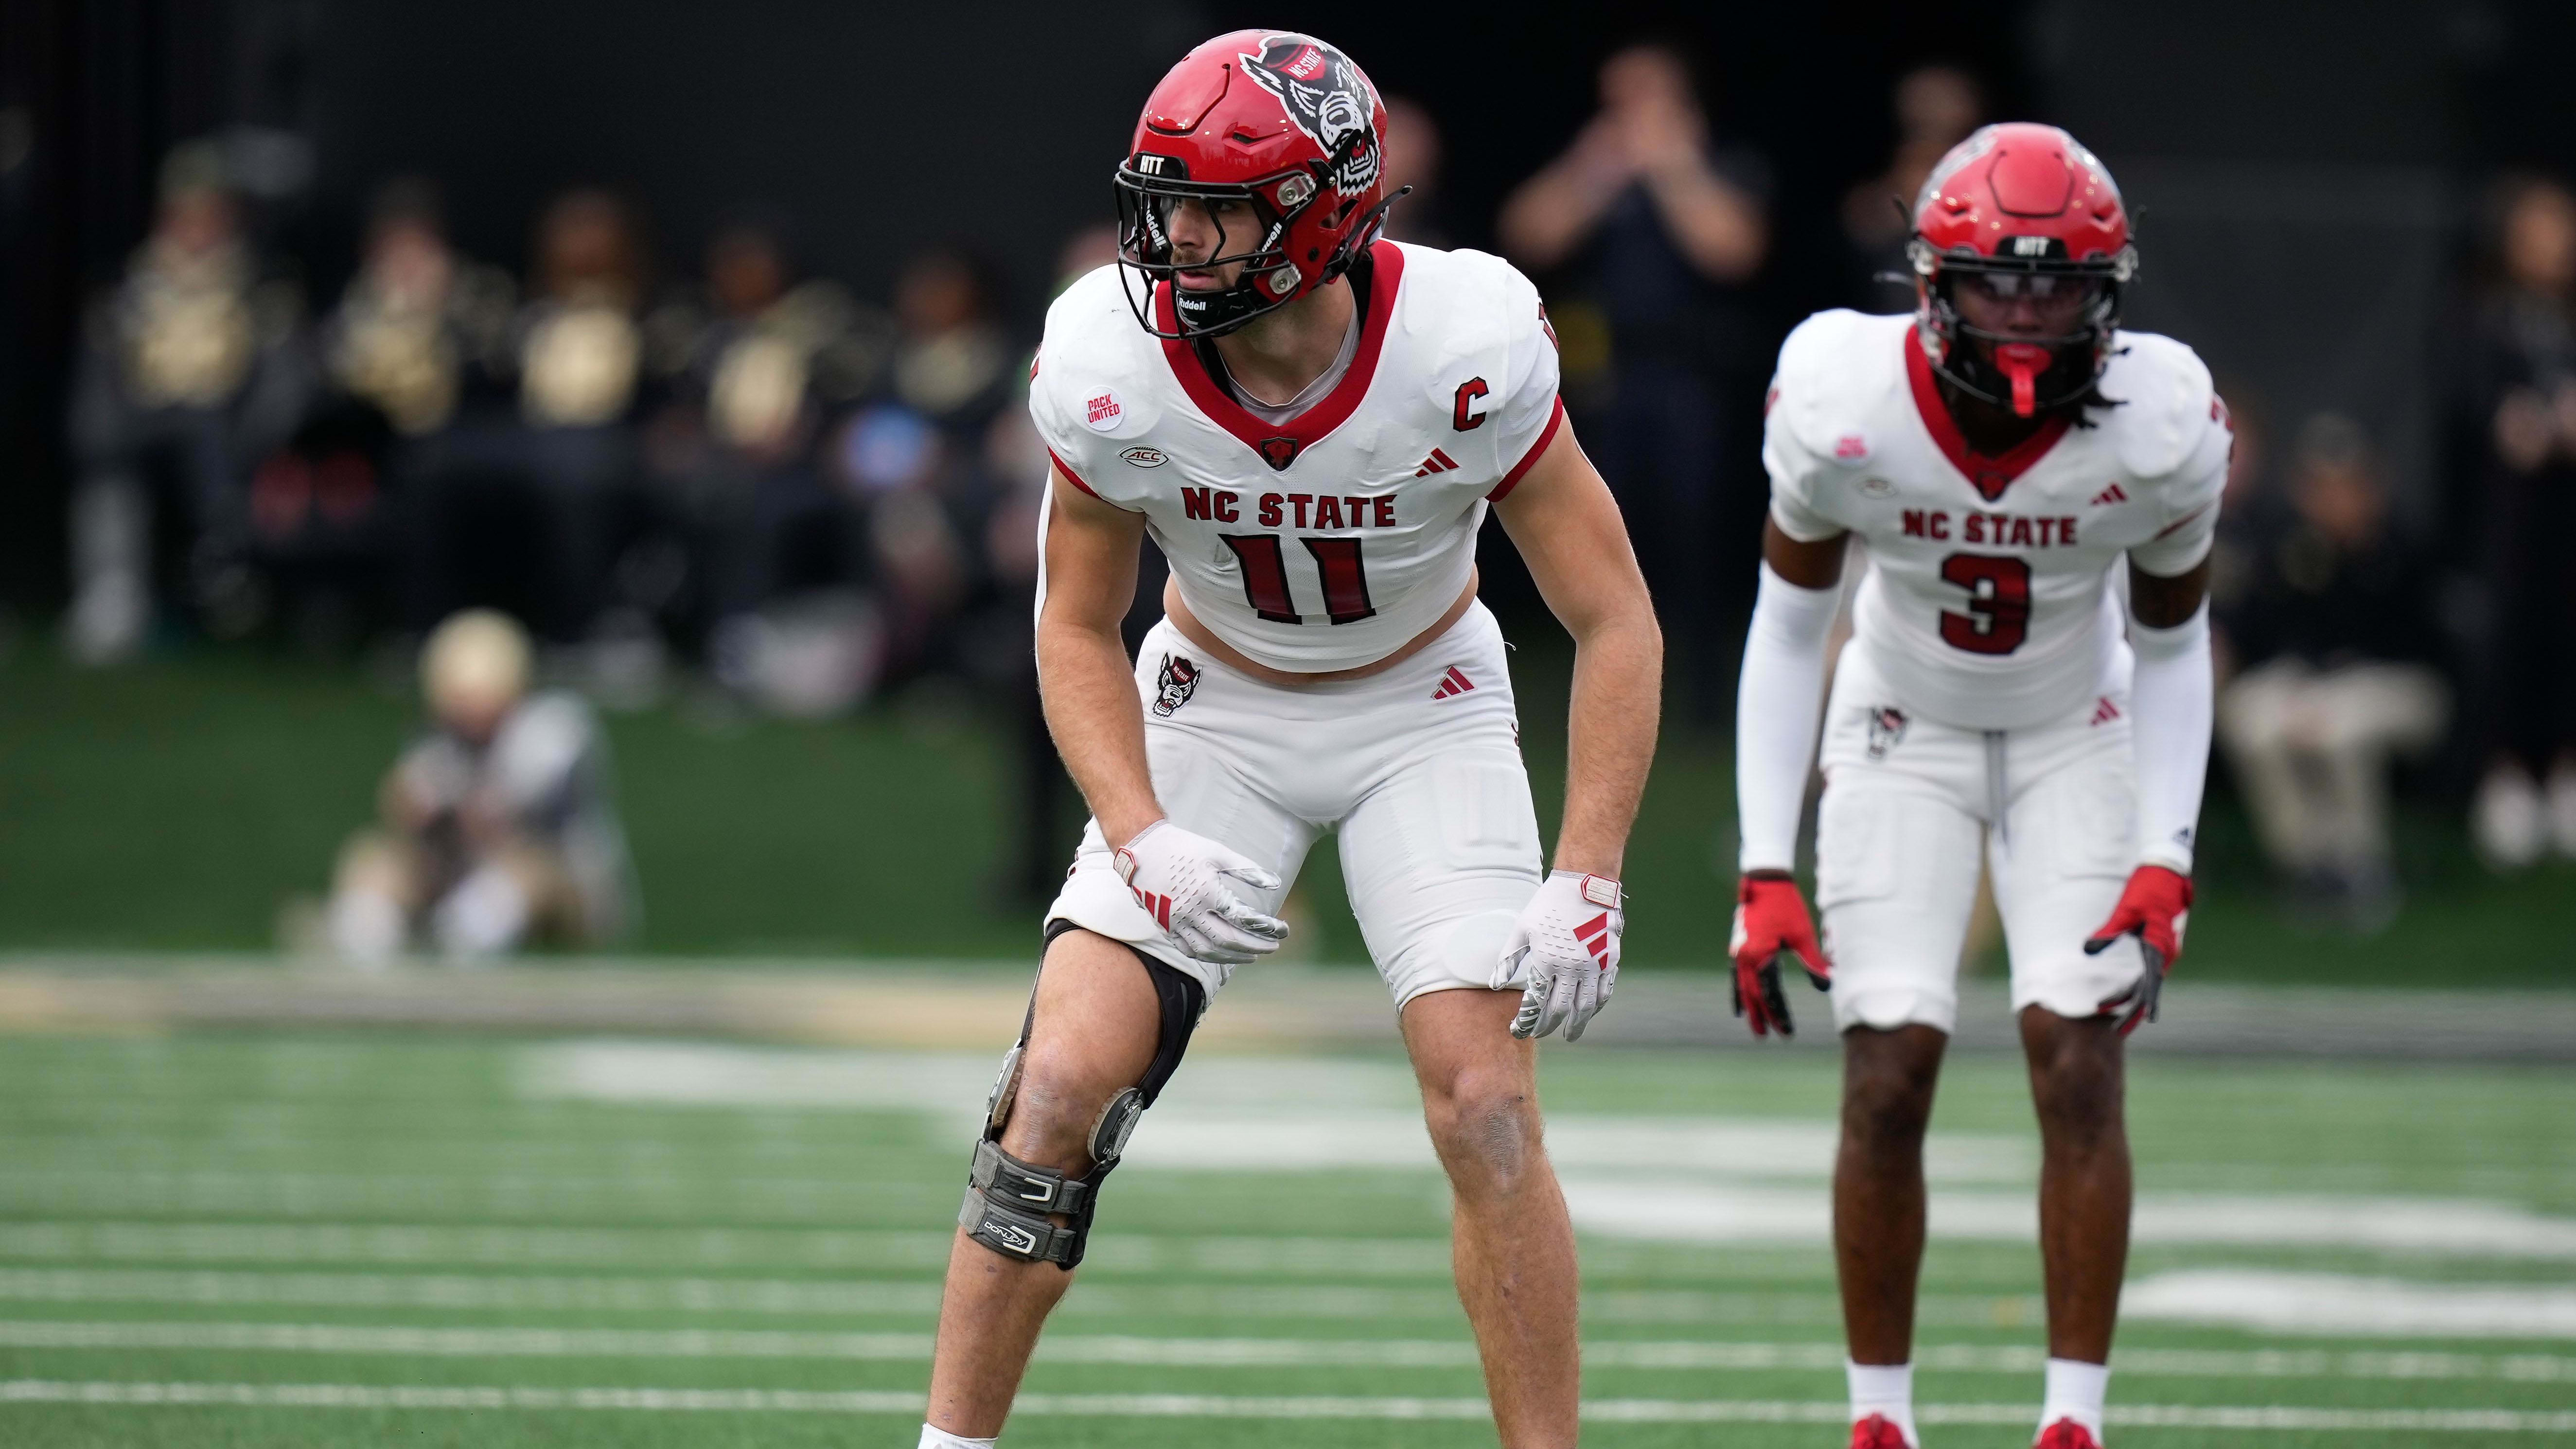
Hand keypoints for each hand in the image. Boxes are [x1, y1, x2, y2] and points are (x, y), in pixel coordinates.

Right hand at [1113, 821, 1288, 965]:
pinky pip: (1188, 950)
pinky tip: (1223, 954)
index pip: (1243, 919)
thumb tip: (1276, 884)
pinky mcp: (1165, 926)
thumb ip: (1248, 870)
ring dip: (1234, 957)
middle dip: (1255, 946)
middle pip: (1228, 940)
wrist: (1142, 849)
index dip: (1267, 927)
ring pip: (1208, 951)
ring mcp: (1175, 922)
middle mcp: (1189, 912)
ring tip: (1252, 955)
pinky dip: (1209, 956)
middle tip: (1273, 947)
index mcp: (1205, 892)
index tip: (1283, 930)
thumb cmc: (1183, 847)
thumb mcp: (1218, 853)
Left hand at [1494, 871, 1621, 1040]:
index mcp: (1546, 960)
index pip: (1535, 1002)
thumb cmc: (1549, 905)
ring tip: (1570, 1035)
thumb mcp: (1522, 929)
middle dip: (1548, 1027)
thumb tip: (1494, 985)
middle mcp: (1571, 968)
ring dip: (1577, 1025)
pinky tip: (1589, 1012)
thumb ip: (1508, 959)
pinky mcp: (1610, 960)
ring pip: (1585, 1007)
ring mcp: (1594, 966)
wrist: (1585, 884)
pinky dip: (1596, 1007)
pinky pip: (1604, 992)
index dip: (1525, 1021)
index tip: (1517, 1030)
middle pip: (1559, 1010)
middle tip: (1540, 1035)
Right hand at [1728, 871, 1829, 1037]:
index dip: (1778, 1014)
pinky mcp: (1739, 946)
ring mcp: (1738, 951)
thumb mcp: (1802, 935)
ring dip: (1748, 1007)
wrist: (1765, 880)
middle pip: (1752, 994)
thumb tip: (1827, 985)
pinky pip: (1736, 975)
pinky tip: (1739, 1004)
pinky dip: (1737, 991)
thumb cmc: (1787, 905)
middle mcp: (1744, 956)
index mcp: (1759, 955)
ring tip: (1752, 1026)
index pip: (1768, 993)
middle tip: (1766, 1036)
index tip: (1787, 1031)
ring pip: (1741, 987)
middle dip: (1761, 1015)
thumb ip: (1812, 962)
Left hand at [2084, 864, 2191, 1034]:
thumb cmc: (2147, 888)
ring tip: (2116, 1015)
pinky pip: (2150, 969)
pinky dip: (2139, 983)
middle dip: (2134, 1009)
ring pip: (2150, 980)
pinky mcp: (2160, 943)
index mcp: (2159, 947)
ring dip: (2134, 997)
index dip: (2136, 1002)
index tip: (2128, 1017)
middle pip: (2149, 988)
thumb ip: (2109, 932)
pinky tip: (2126, 992)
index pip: (2148, 983)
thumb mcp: (2126, 909)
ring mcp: (2165, 949)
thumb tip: (2087, 950)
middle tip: (2117, 1030)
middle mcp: (2165, 952)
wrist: (2166, 870)